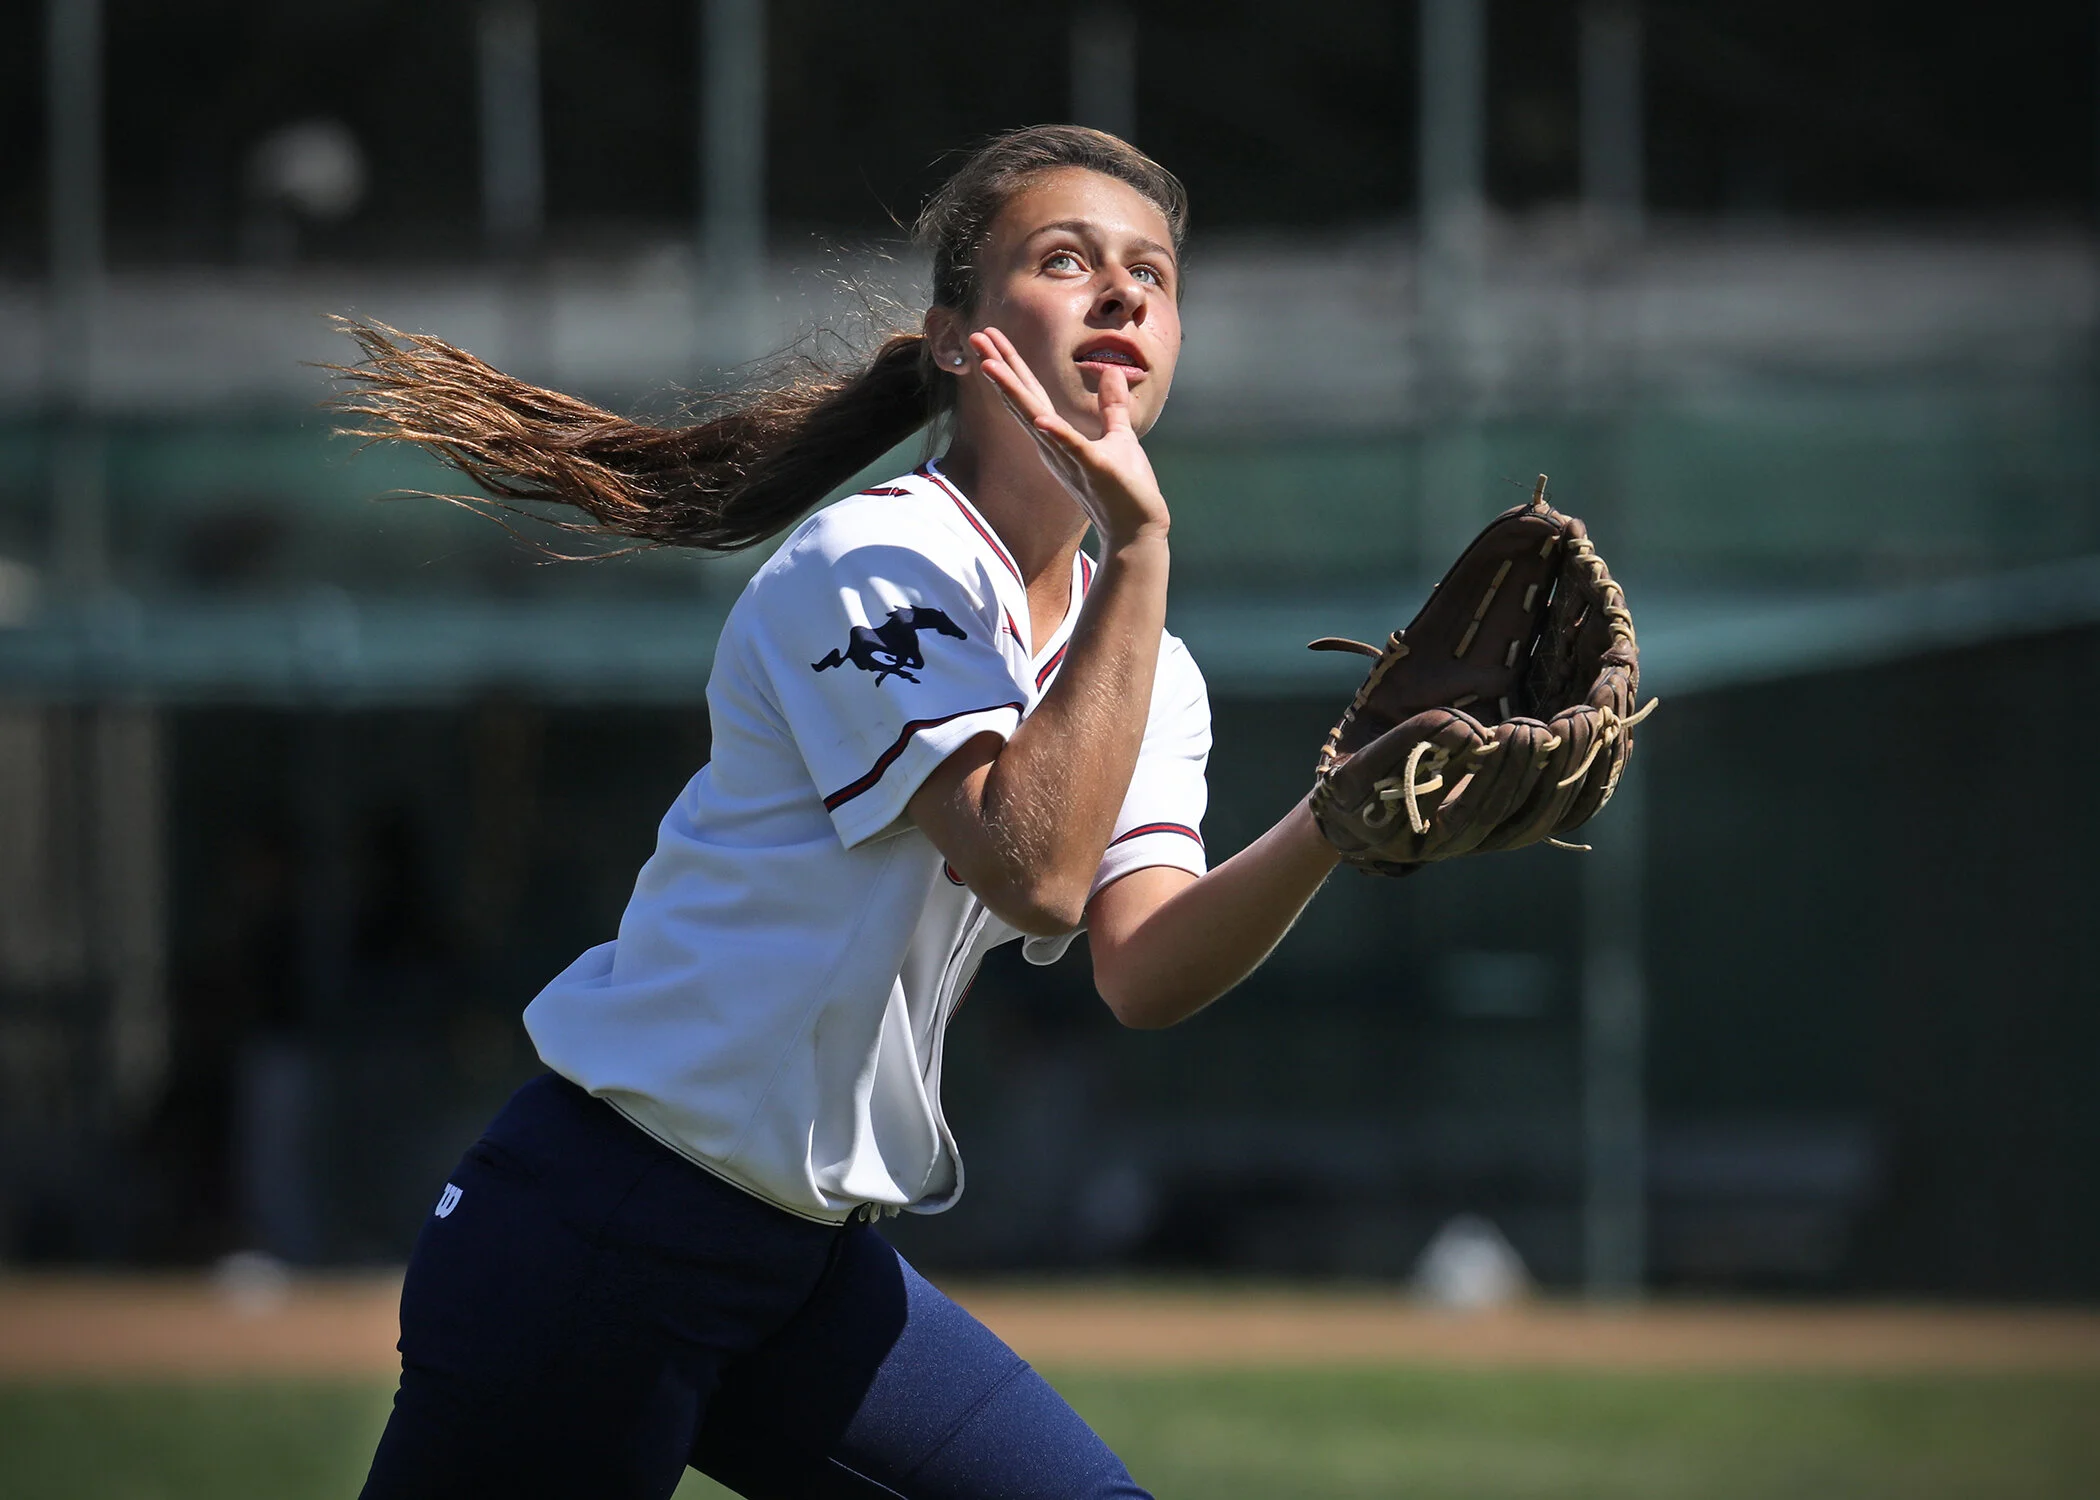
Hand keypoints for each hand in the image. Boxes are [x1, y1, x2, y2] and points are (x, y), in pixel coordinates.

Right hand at [971, 328, 1170, 549]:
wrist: (1136, 529)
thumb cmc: (1126, 488)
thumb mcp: (1119, 436)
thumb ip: (1110, 405)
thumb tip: (1112, 370)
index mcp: (1058, 436)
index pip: (1031, 393)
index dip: (1010, 364)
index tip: (989, 336)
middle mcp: (1054, 447)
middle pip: (1022, 400)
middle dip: (999, 367)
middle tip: (975, 336)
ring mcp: (1069, 459)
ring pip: (1035, 420)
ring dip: (1012, 394)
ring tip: (989, 366)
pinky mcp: (1093, 470)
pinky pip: (1071, 448)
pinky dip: (1056, 434)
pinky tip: (1040, 420)